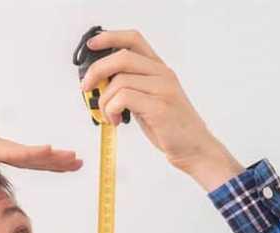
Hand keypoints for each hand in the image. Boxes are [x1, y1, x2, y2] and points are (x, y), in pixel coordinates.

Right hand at [0, 120, 82, 171]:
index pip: (22, 158)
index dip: (45, 161)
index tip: (65, 164)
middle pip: (30, 154)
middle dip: (56, 159)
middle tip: (79, 162)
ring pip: (26, 152)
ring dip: (51, 156)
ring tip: (72, 159)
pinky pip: (10, 152)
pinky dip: (31, 153)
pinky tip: (49, 152)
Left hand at [79, 28, 222, 171]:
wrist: (194, 147)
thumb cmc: (169, 126)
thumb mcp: (149, 99)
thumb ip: (130, 87)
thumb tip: (99, 82)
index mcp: (159, 69)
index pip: (134, 39)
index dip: (110, 38)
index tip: (91, 45)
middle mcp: (162, 74)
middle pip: (121, 57)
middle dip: (96, 72)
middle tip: (86, 88)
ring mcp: (163, 89)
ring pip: (119, 81)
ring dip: (104, 101)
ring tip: (108, 116)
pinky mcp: (159, 107)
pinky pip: (123, 98)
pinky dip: (112, 110)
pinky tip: (116, 121)